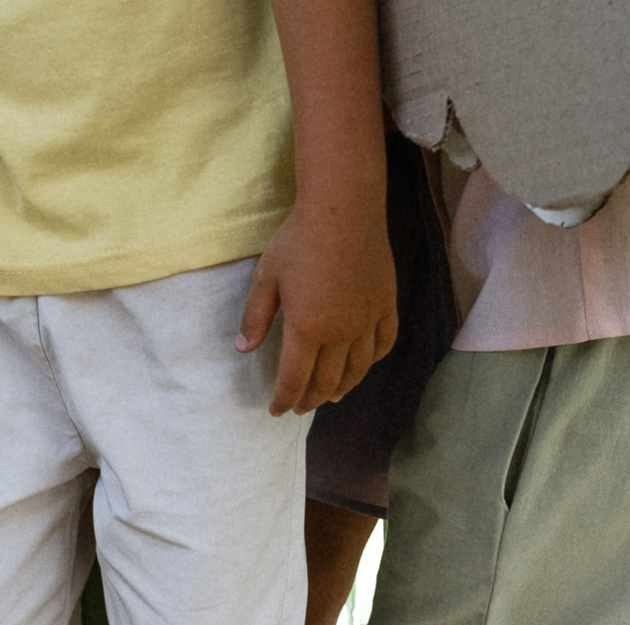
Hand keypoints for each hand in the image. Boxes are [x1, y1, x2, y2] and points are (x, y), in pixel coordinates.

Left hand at [237, 203, 396, 414]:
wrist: (344, 208)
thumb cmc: (299, 240)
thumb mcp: (267, 278)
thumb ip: (255, 317)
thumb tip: (243, 350)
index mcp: (307, 329)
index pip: (294, 380)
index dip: (284, 400)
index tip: (276, 411)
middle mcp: (341, 333)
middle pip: (326, 381)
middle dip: (310, 400)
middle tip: (299, 407)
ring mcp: (367, 320)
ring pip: (357, 369)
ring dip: (342, 388)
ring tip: (331, 396)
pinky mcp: (386, 304)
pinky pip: (384, 343)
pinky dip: (372, 361)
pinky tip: (363, 365)